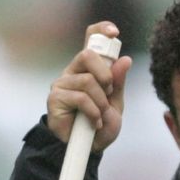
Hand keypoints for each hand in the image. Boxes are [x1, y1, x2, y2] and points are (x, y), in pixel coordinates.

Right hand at [47, 21, 131, 151]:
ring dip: (101, 101)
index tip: (114, 32)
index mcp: (89, 68)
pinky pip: (80, 97)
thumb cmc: (101, 123)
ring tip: (100, 115)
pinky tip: (93, 122)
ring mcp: (62, 84)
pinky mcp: (55, 99)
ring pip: (87, 81)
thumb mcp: (116, 103)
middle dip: (105, 74)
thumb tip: (125, 59)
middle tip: (109, 92)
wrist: (90, 148)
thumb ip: (118, 82)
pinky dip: (93, 112)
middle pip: (87, 55)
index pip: (91, 39)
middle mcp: (73, 71)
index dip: (101, 31)